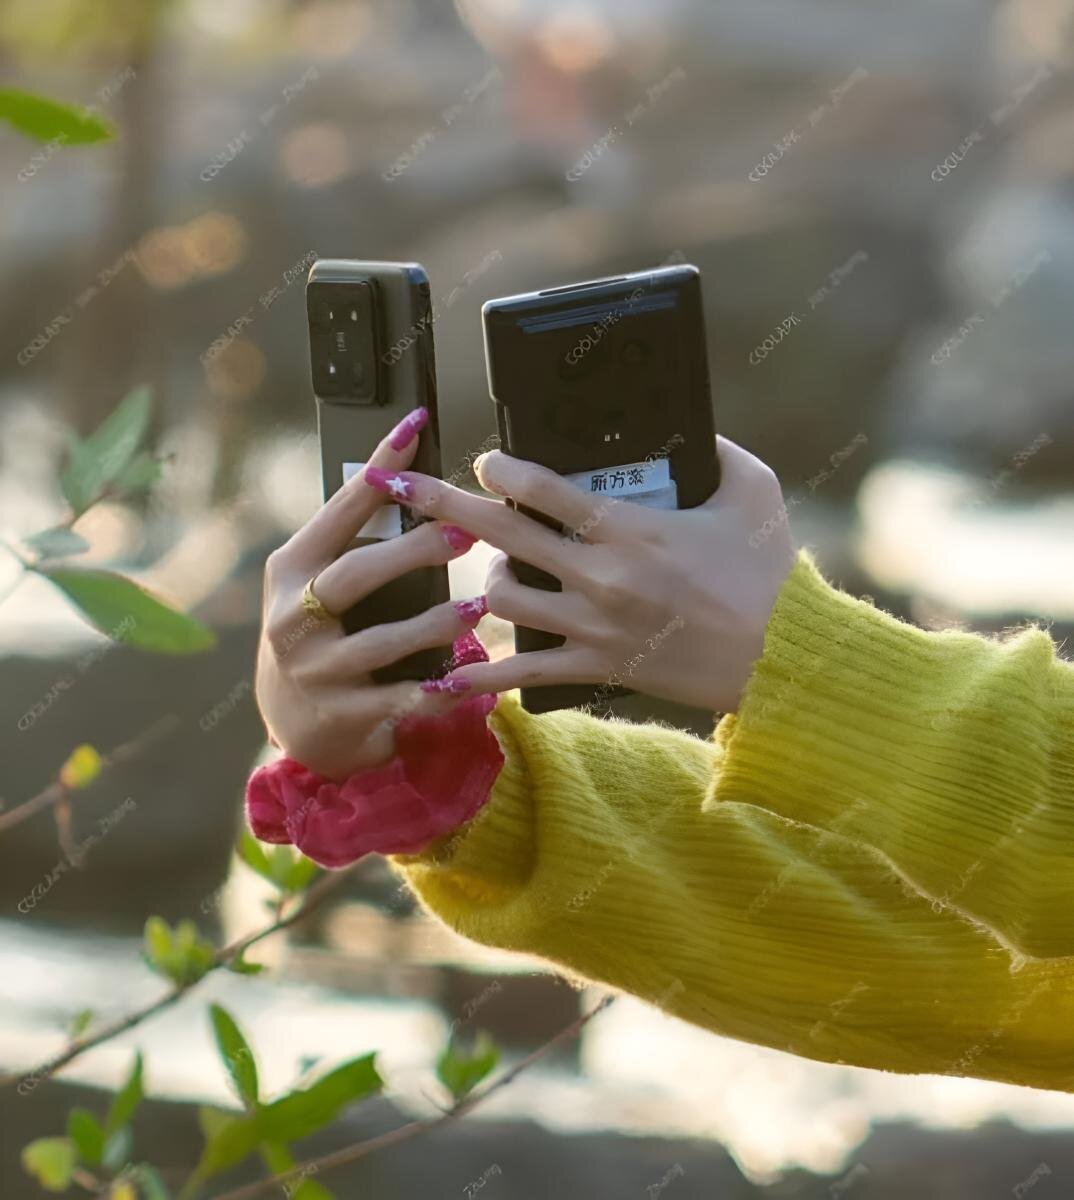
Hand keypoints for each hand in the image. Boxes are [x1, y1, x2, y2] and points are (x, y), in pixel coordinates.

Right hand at [255, 409, 485, 780]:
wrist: (294, 723)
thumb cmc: (320, 634)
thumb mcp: (318, 584)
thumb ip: (353, 542)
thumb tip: (411, 475)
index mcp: (292, 569)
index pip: (338, 510)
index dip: (379, 468)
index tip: (416, 428)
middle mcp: (293, 618)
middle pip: (355, 575)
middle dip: (414, 551)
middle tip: (467, 533)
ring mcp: (315, 670)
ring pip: (381, 643)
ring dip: (435, 624)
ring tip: (479, 608)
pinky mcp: (342, 715)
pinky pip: (400, 700)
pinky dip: (438, 689)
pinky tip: (470, 680)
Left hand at [361, 435, 795, 713]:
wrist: (780, 657)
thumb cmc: (768, 572)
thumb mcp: (754, 492)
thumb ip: (716, 452)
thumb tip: (690, 428)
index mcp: (630, 528)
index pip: (545, 488)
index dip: (503, 467)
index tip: (483, 458)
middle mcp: (599, 576)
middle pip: (503, 535)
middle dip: (444, 505)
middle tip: (403, 485)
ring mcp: (592, 625)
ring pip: (503, 601)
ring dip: (480, 582)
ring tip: (485, 570)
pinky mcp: (595, 666)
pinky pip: (524, 673)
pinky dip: (482, 675)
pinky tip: (445, 675)